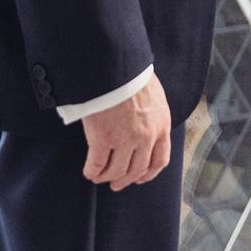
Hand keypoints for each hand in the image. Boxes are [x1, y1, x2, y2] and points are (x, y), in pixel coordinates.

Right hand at [80, 76, 171, 190]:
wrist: (116, 66)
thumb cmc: (132, 75)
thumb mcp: (154, 96)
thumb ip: (153, 115)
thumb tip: (146, 123)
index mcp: (161, 126)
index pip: (159, 160)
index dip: (148, 174)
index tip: (140, 178)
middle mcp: (146, 137)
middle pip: (137, 169)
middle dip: (126, 180)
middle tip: (116, 184)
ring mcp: (124, 140)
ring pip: (117, 170)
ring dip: (107, 177)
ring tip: (99, 177)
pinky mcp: (102, 138)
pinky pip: (97, 164)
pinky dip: (92, 171)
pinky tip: (89, 172)